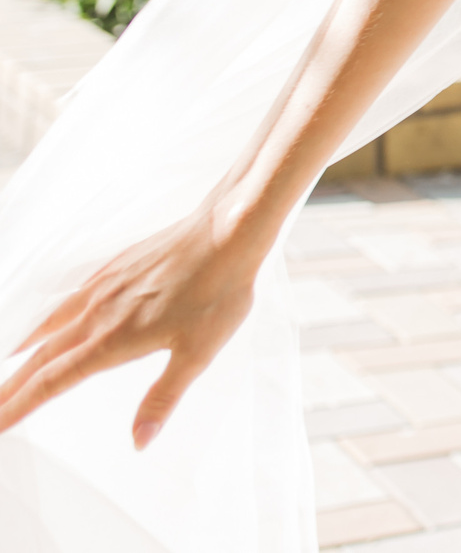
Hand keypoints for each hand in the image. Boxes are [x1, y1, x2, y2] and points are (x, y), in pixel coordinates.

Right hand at [0, 209, 261, 448]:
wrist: (227, 232)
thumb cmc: (219, 292)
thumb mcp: (197, 354)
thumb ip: (163, 398)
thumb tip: (140, 441)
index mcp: (113, 340)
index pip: (54, 381)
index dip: (22, 405)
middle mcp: (98, 313)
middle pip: (42, 357)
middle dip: (12, 386)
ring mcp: (103, 288)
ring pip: (50, 326)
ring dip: (25, 353)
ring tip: (8, 368)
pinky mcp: (114, 268)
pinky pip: (68, 299)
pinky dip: (47, 319)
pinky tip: (47, 322)